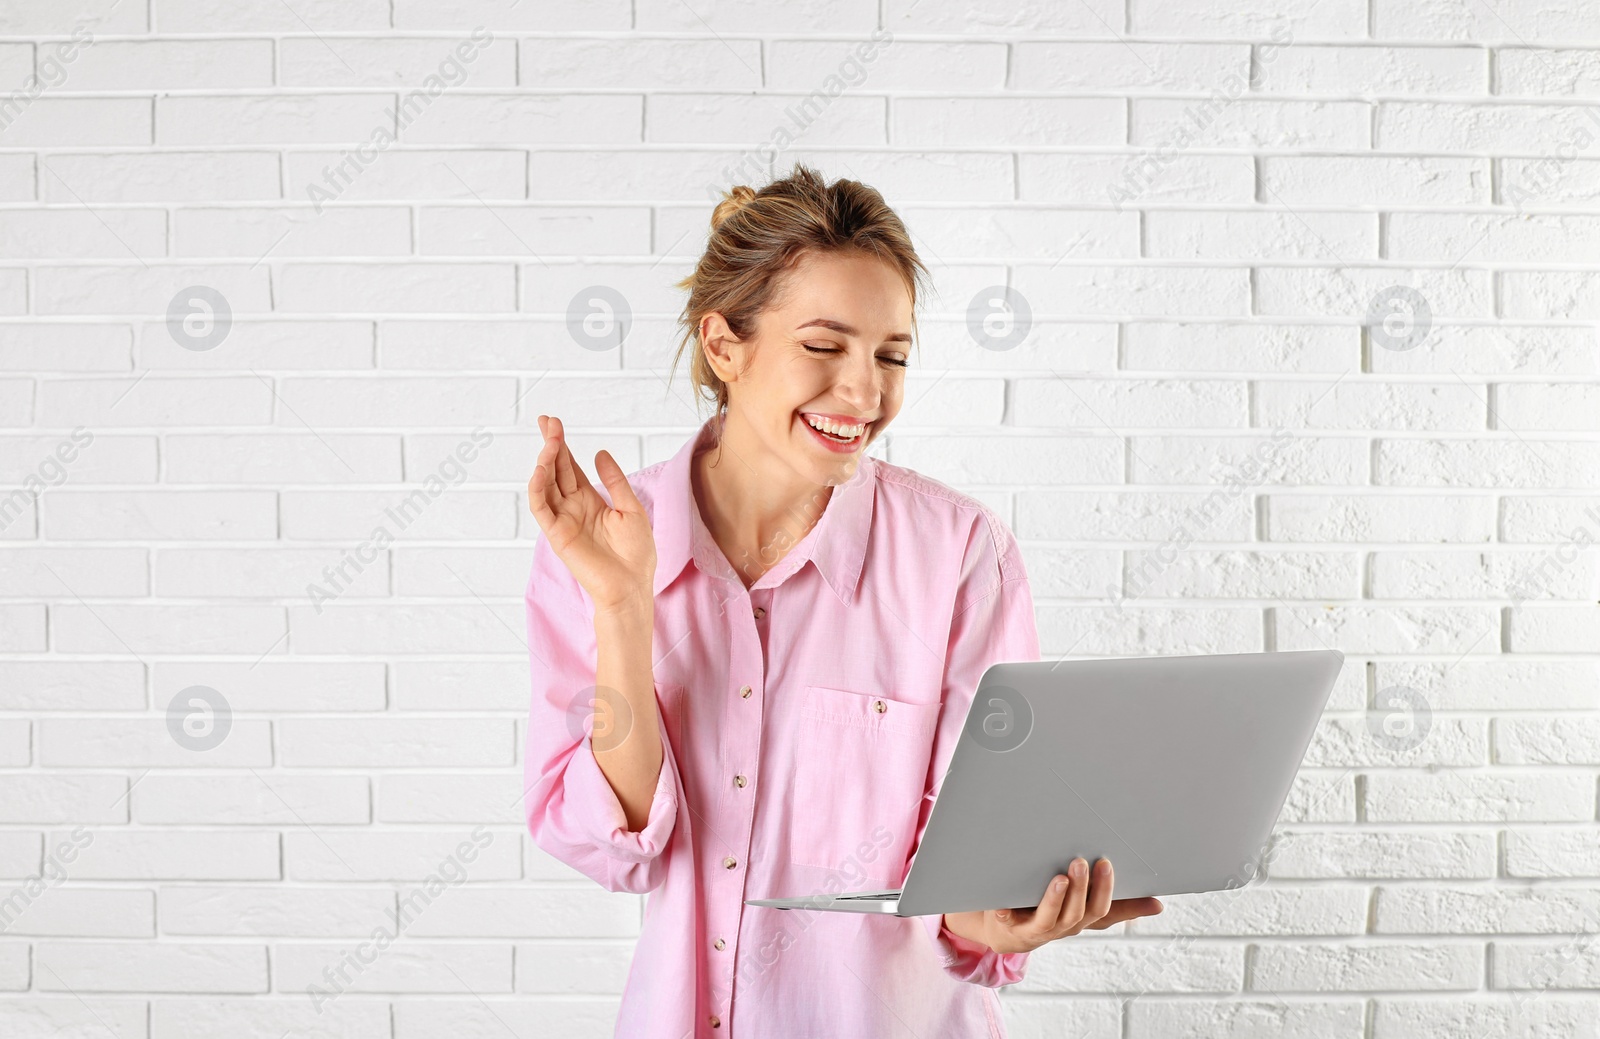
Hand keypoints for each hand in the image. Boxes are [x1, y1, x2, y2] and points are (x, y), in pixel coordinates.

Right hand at [527, 414, 656, 613]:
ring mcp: (563, 520)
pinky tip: (540, 469)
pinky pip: (541, 508)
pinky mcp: (556, 534)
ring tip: (550, 441)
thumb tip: (600, 453)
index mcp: (590, 501)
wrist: (631, 587)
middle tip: (546, 421)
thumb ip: (615, 481)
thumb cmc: (636, 555)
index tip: (553, 423)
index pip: (570, 467)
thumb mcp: (631, 509)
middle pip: (556, 470)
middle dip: (551, 445)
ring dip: (544, 462)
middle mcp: (573, 508)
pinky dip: (537, 488)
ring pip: (546, 485)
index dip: (562, 446)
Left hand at [940, 857, 1163, 954]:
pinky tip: (1004, 905)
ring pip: (1051, 917)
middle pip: (1081, 913)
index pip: (1106, 911)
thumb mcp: (1084, 906)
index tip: (1114, 869)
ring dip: (1056, 898)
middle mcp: (1064, 926)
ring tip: (1059, 879)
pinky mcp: (1011, 927)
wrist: (1006, 930)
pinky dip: (1007, 912)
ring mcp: (1038, 929)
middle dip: (1085, 889)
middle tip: (1085, 863)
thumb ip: (1117, 904)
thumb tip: (1159, 906)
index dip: (1115, 896)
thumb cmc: (1050, 910)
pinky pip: (1010, 920)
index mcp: (1083, 917)